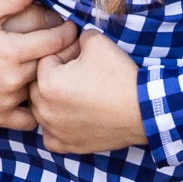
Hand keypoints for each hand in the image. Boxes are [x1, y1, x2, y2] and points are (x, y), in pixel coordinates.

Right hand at [0, 0, 78, 130]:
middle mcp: (10, 79)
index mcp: (10, 50)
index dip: (69, 32)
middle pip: (54, 66)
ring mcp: (5, 101)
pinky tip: (38, 96)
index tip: (72, 28)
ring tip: (57, 69)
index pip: (57, 41)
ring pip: (44, 91)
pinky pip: (30, 120)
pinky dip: (37, 110)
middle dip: (65, 54)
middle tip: (71, 47)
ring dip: (52, 80)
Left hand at [27, 27, 146, 153]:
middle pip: (39, 85)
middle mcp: (45, 109)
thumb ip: (78, 36)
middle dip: (55, 77)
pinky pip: (50, 136)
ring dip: (53, 101)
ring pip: (42, 110)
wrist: (144, 110)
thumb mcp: (98, 42)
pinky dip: (57, 128)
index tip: (84, 56)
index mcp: (47, 82)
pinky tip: (70, 118)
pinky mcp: (68, 145)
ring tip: (77, 94)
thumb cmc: (120, 77)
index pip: (46, 59)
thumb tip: (74, 38)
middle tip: (81, 74)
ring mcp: (55, 130)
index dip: (65, 53)